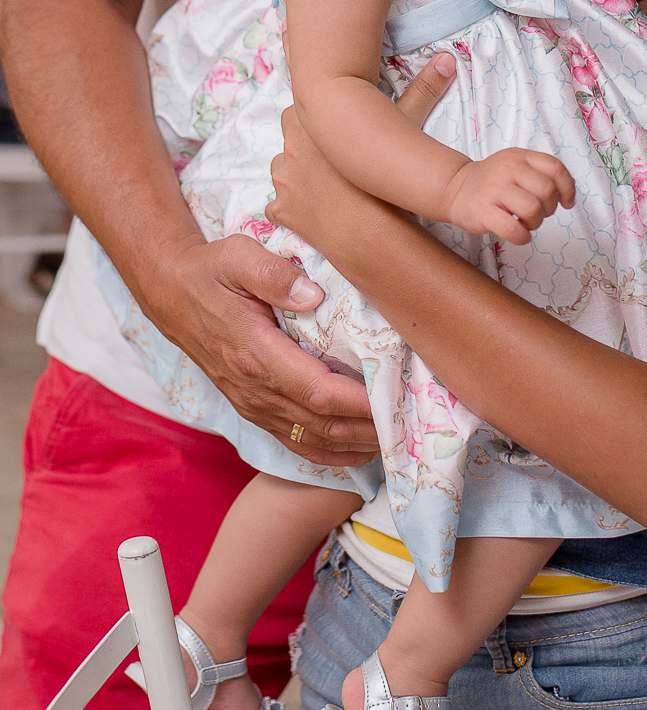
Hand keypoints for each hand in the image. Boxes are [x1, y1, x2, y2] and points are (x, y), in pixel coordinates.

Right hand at [138, 231, 377, 466]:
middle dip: (370, 429)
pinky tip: (363, 449)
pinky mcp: (255, 410)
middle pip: (323, 425)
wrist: (170, 294)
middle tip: (413, 424)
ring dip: (358, 445)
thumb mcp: (235, 256)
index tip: (395, 401)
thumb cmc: (210, 272)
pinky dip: (334, 453)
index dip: (359, 403)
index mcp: (255, 354)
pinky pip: (298, 443)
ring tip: (399, 439)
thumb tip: (313, 294)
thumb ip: (272, 273)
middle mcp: (255, 389)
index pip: (317, 391)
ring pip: (314, 440)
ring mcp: (254, 405)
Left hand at [266, 48, 459, 274]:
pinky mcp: (281, 211)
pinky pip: (278, 206)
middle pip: (291, 133)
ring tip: (326, 182)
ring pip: (283, 169)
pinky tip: (312, 211)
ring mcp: (282, 181)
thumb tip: (447, 59)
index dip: (317, 108)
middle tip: (333, 153)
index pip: (299, 100)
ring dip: (299, 172)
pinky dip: (291, 208)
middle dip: (307, 140)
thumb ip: (422, 92)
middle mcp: (288, 148)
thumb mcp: (404, 129)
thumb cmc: (381, 176)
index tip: (330, 116)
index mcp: (308, 122)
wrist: (368, 232)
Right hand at [444, 149, 574, 245]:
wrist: (455, 188)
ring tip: (525, 223)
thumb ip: (541, 173)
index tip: (566, 203)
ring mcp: (494, 189)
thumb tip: (569, 192)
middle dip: (549, 208)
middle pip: (546, 190)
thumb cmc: (493, 182)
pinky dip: (522, 237)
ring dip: (535, 223)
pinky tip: (518, 234)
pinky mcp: (483, 211)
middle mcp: (507, 169)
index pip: (555, 167)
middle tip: (538, 213)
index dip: (567, 188)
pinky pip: (513, 230)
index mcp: (520, 157)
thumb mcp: (516, 166)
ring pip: (532, 209)